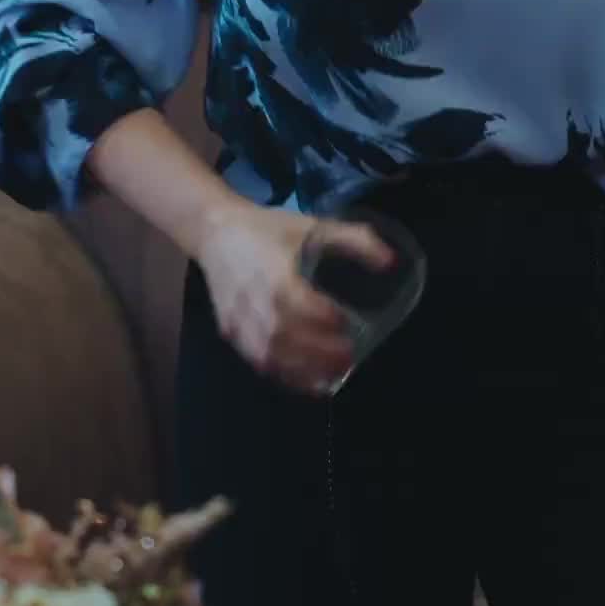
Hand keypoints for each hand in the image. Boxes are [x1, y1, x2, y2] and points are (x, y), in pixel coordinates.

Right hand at [197, 203, 393, 393]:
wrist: (215, 231)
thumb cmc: (267, 228)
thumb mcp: (311, 225)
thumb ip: (352, 239)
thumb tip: (390, 261)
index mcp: (274, 273)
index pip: (298, 303)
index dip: (323, 318)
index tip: (347, 325)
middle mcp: (254, 300)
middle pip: (285, 336)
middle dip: (318, 353)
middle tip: (348, 358)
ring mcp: (238, 319)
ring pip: (269, 354)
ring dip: (301, 370)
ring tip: (332, 376)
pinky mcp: (230, 331)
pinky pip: (256, 360)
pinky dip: (282, 375)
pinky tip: (306, 380)